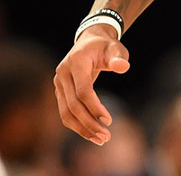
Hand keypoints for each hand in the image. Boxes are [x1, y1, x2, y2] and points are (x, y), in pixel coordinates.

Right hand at [54, 25, 129, 144]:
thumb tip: (122, 67)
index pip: (83, 91)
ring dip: (82, 128)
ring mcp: (58, 83)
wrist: (89, 41)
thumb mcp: (116, 48)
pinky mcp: (60, 91)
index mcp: (76, 62)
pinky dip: (77, 124)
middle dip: (89, 123)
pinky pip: (65, 112)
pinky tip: (91, 133)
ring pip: (65, 112)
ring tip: (100, 140)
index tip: (109, 120)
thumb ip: (118, 57)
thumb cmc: (106, 46)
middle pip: (72, 105)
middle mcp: (62, 74)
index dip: (95, 107)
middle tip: (106, 137)